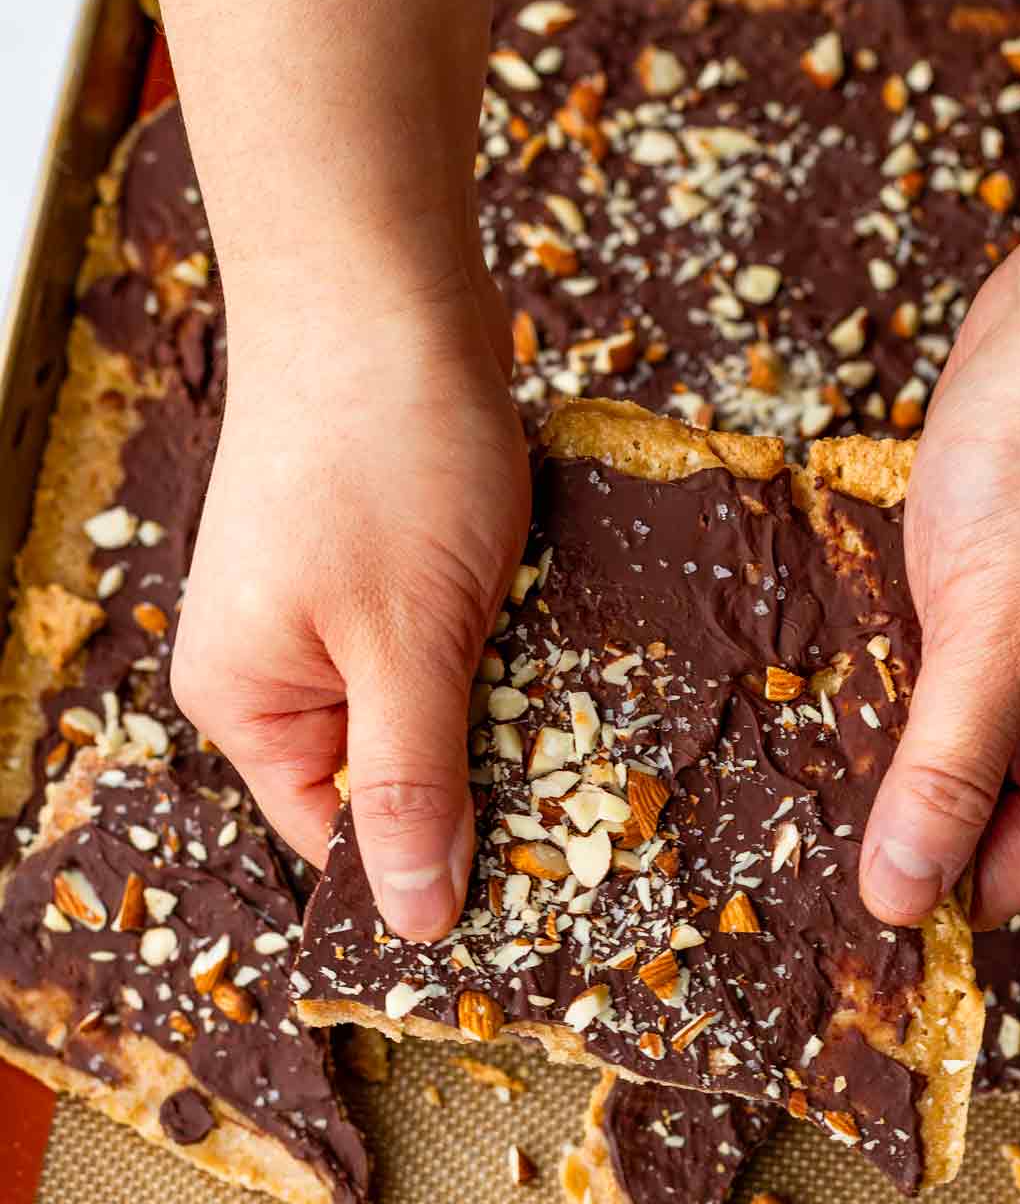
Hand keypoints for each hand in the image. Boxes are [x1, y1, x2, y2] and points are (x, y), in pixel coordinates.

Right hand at [172, 275, 529, 938]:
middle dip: (481, 790)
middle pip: (391, 785)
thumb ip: (411, 784)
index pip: (338, 841)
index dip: (428, 874)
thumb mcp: (404, 642)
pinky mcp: (392, 574)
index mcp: (248, 704)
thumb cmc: (380, 454)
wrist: (392, 282)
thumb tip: (415, 921)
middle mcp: (282, 672)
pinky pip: (455, 653)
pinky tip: (562, 649)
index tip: (534, 902)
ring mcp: (336, 617)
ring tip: (581, 716)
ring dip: (507, 716)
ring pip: (437, 718)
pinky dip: (508, 656)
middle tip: (586, 809)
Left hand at [860, 49, 1019, 930]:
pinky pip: (942, 664)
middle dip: (893, 809)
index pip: (1011, 873)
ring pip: (953, 734)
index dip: (922, 889)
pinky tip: (830, 663)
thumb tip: (904, 901)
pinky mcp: (1010, 590)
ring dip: (882, 736)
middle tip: (782, 814)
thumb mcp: (996, 641)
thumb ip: (945, 777)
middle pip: (981, 811)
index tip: (815, 893)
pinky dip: (891, 668)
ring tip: (789, 745)